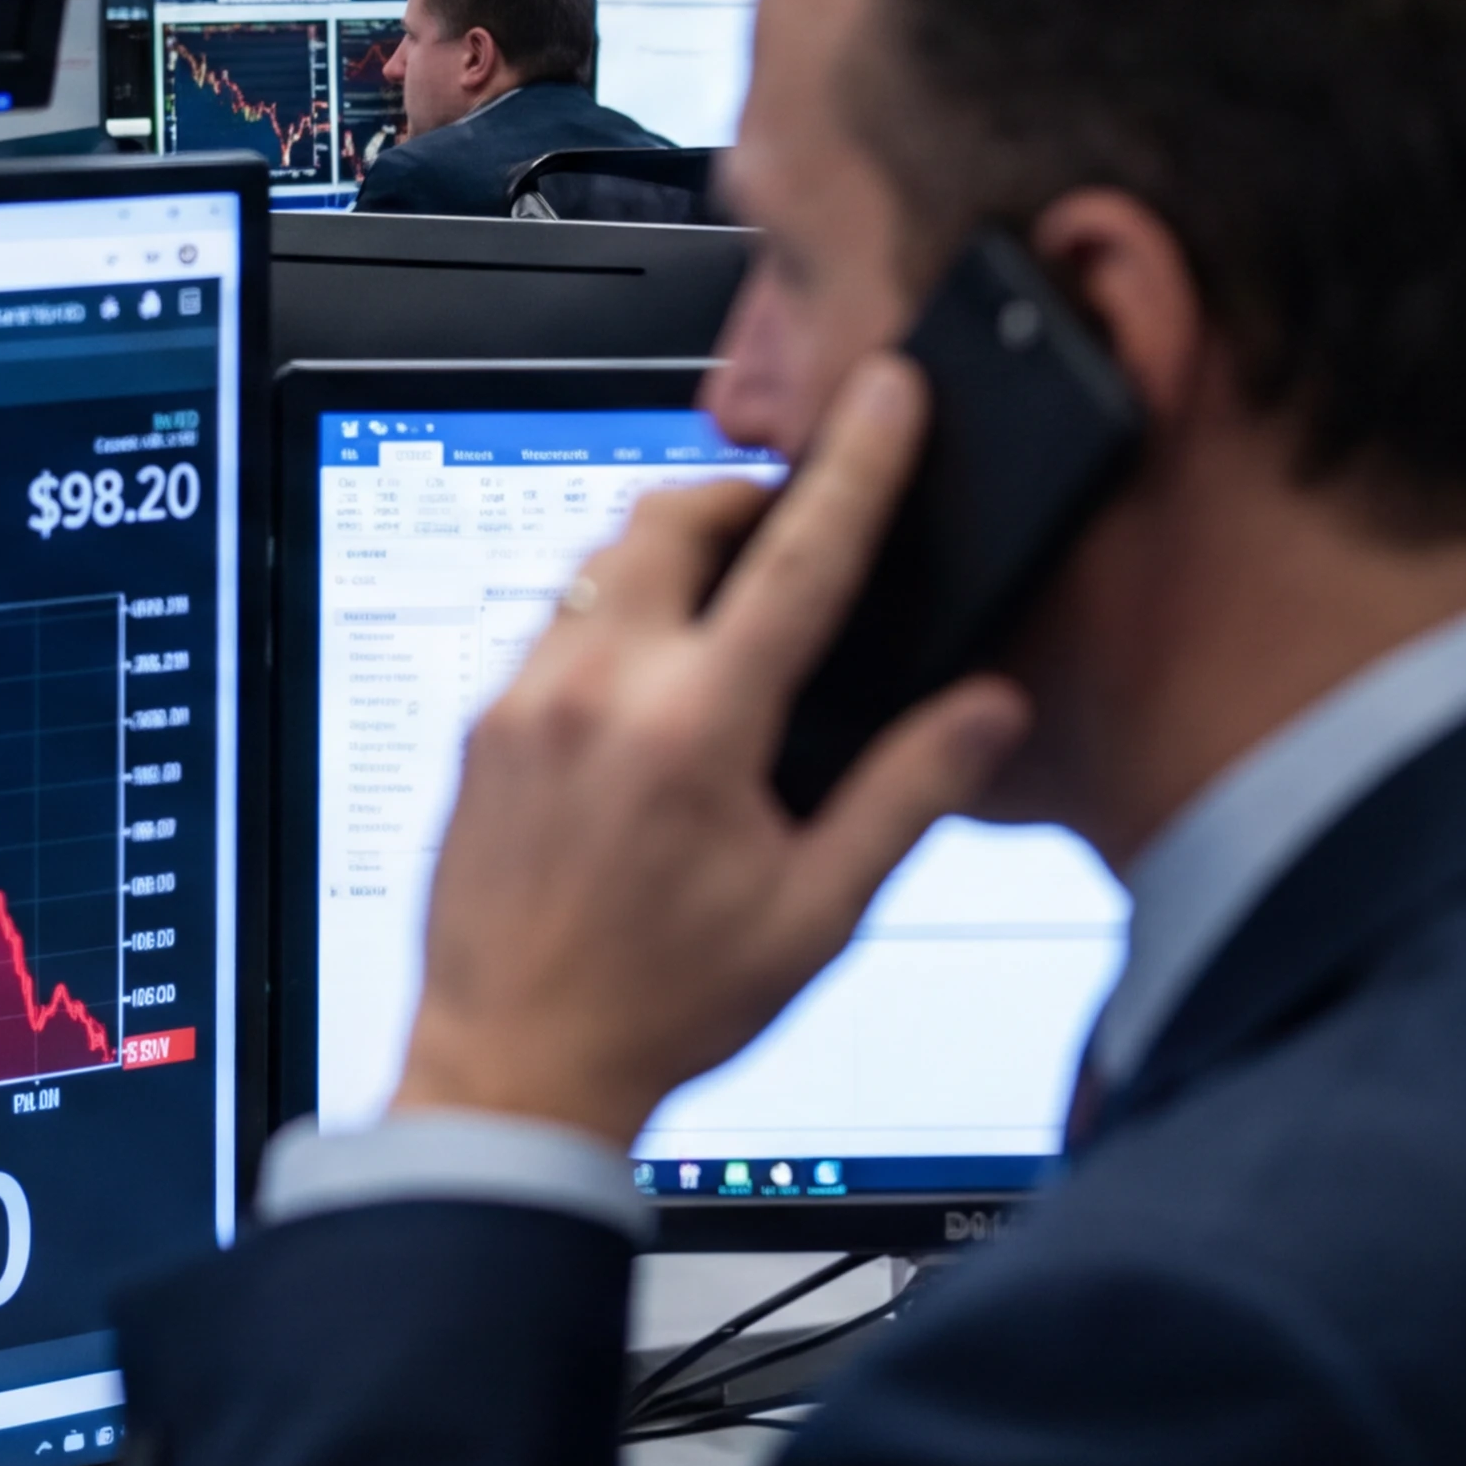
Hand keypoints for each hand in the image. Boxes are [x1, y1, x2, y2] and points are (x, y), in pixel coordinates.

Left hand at [393, 360, 1024, 1146]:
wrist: (512, 1070)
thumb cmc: (661, 1006)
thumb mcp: (817, 914)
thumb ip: (910, 795)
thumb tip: (987, 711)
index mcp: (696, 730)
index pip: (800, 556)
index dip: (859, 463)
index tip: (887, 395)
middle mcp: (598, 691)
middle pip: (673, 514)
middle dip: (742, 489)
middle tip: (792, 511)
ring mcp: (523, 702)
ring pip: (600, 557)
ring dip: (669, 547)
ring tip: (722, 593)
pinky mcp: (478, 727)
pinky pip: (551, 621)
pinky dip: (610, 612)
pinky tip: (645, 675)